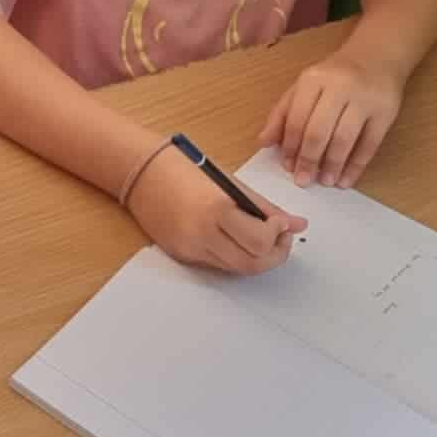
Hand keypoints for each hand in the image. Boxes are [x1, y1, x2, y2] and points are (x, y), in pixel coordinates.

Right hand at [127, 152, 305, 273]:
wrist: (139, 171)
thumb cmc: (183, 167)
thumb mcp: (230, 182)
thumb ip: (264, 207)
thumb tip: (296, 224)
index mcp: (217, 209)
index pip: (261, 242)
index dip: (279, 236)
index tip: (282, 224)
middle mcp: (201, 234)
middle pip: (252, 264)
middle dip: (274, 254)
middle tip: (280, 237)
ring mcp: (189, 248)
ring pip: (236, 268)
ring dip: (255, 257)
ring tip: (259, 236)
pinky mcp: (181, 255)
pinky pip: (217, 264)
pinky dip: (233, 255)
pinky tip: (233, 236)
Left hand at [261, 45, 405, 188]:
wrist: (376, 57)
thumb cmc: (333, 76)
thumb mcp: (304, 86)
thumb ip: (282, 112)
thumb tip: (264, 142)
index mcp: (313, 79)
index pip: (297, 118)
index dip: (290, 145)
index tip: (287, 166)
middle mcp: (340, 86)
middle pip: (319, 130)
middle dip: (309, 159)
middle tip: (303, 180)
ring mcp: (365, 99)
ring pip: (344, 139)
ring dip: (332, 165)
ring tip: (324, 182)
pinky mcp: (386, 112)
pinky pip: (370, 144)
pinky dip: (356, 166)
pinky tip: (346, 180)